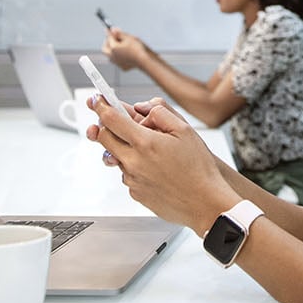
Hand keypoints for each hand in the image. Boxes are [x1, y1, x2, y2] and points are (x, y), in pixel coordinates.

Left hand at [87, 94, 238, 233]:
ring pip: (116, 157)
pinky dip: (135, 167)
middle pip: (104, 138)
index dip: (101, 105)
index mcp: (145, 143)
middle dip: (106, 126)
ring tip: (149, 150)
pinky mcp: (136, 193)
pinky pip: (127, 175)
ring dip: (124, 148)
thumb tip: (144, 108)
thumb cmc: (199, 168)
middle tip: (117, 121)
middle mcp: (133, 162)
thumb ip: (161, 113)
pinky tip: (156, 168)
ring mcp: (132, 180)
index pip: (111, 119)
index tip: (97, 100)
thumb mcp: (186, 130)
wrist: (205, 203)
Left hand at [101, 27, 140, 71]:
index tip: (110, 29)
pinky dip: (119, 57)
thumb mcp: (128, 37)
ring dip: (112, 51)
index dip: (110, 33)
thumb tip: (112, 29)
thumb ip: (119, 33)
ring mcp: (117, 63)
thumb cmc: (138, 48)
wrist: (145, 60)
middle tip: (113, 38)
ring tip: (120, 47)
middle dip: (108, 43)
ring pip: (110, 56)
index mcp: (113, 47)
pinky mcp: (122, 67)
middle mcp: (112, 56)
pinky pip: (117, 61)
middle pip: (105, 48)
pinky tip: (126, 54)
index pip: (109, 38)